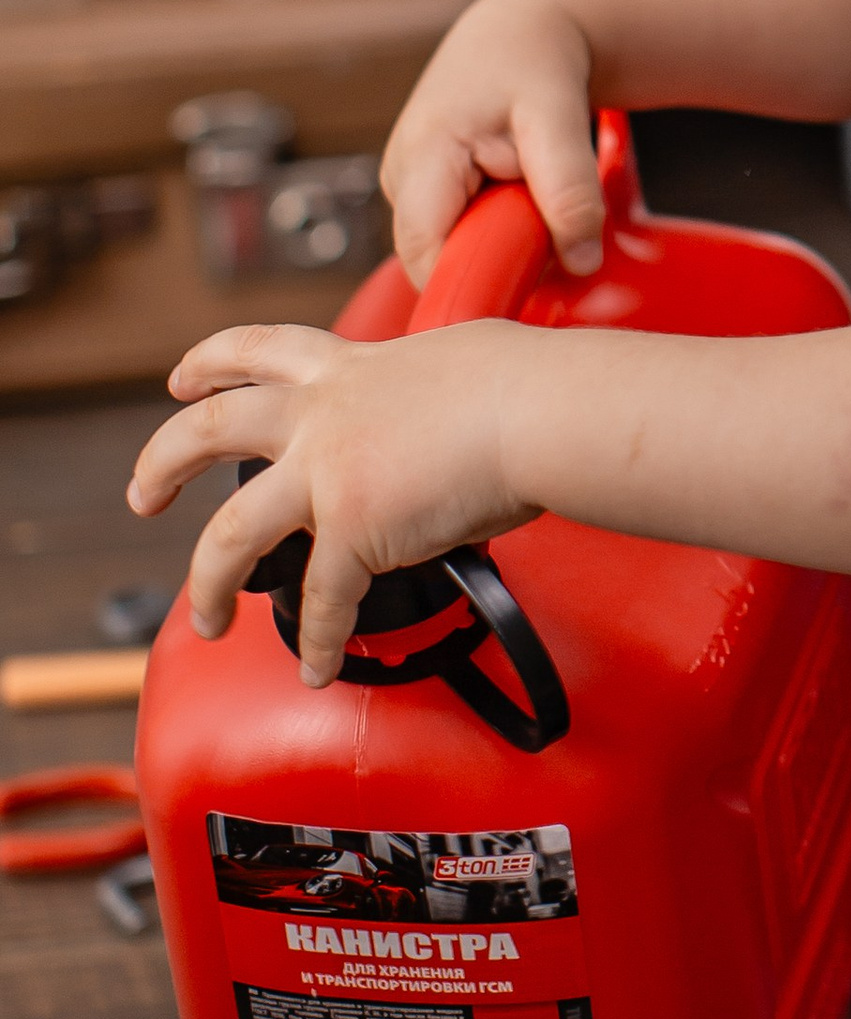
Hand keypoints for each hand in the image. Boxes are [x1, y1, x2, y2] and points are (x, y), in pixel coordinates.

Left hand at [130, 321, 537, 686]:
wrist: (540, 412)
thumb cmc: (526, 385)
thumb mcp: (458, 358)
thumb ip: (427, 390)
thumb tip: (450, 416)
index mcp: (349, 370)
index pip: (259, 351)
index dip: (209, 362)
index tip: (182, 378)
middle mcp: (322, 417)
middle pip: (207, 428)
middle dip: (162, 463)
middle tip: (143, 495)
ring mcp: (328, 474)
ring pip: (228, 534)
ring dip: (207, 583)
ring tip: (204, 617)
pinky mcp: (353, 531)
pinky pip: (321, 603)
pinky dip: (318, 643)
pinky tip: (317, 667)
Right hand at [380, 0, 602, 287]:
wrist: (523, 28)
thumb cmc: (533, 58)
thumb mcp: (558, 116)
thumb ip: (569, 189)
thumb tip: (579, 262)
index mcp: (421, 156)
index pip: (426, 256)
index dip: (471, 286)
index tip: (525, 295)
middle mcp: (400, 176)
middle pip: (439, 259)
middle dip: (495, 261)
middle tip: (546, 231)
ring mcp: (408, 185)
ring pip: (453, 249)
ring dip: (499, 243)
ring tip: (532, 198)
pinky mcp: (428, 192)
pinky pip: (461, 233)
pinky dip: (498, 228)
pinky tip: (519, 197)